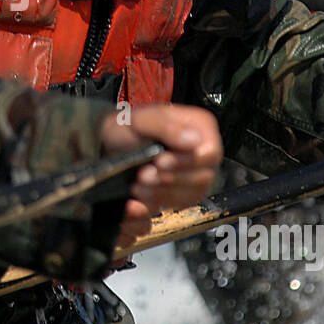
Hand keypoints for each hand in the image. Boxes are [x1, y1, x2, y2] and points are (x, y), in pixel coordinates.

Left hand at [100, 105, 222, 249]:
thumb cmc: (129, 128)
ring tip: (139, 185)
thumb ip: (167, 126)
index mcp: (200, 126)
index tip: (161, 162)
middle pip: (203, 176)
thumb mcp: (143, 120)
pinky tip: (143, 194)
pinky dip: (162, 201)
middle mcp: (203, 150)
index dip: (188, 161)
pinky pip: (183, 203)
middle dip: (171, 179)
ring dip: (164, 193)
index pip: (210, 152)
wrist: (112, 145)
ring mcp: (197, 171)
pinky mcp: (186, 189)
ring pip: (193, 193)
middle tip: (144, 175)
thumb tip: (194, 140)